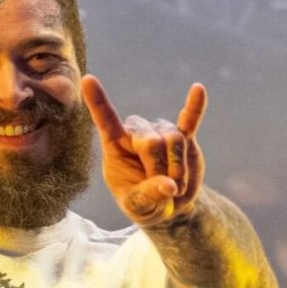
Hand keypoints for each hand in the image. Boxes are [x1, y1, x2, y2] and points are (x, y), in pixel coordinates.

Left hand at [81, 74, 206, 226]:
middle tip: (164, 189)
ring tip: (176, 186)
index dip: (97, 101)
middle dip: (159, 169)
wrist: (167, 205)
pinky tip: (198, 90)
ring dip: (178, 168)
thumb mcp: (138, 207)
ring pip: (174, 140)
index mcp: (115, 145)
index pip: (104, 119)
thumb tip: (170, 186)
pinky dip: (195, 107)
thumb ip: (149, 196)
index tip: (87, 80)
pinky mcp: (185, 137)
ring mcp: (161, 132)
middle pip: (151, 141)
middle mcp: (137, 133)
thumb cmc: (143, 204)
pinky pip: (191, 120)